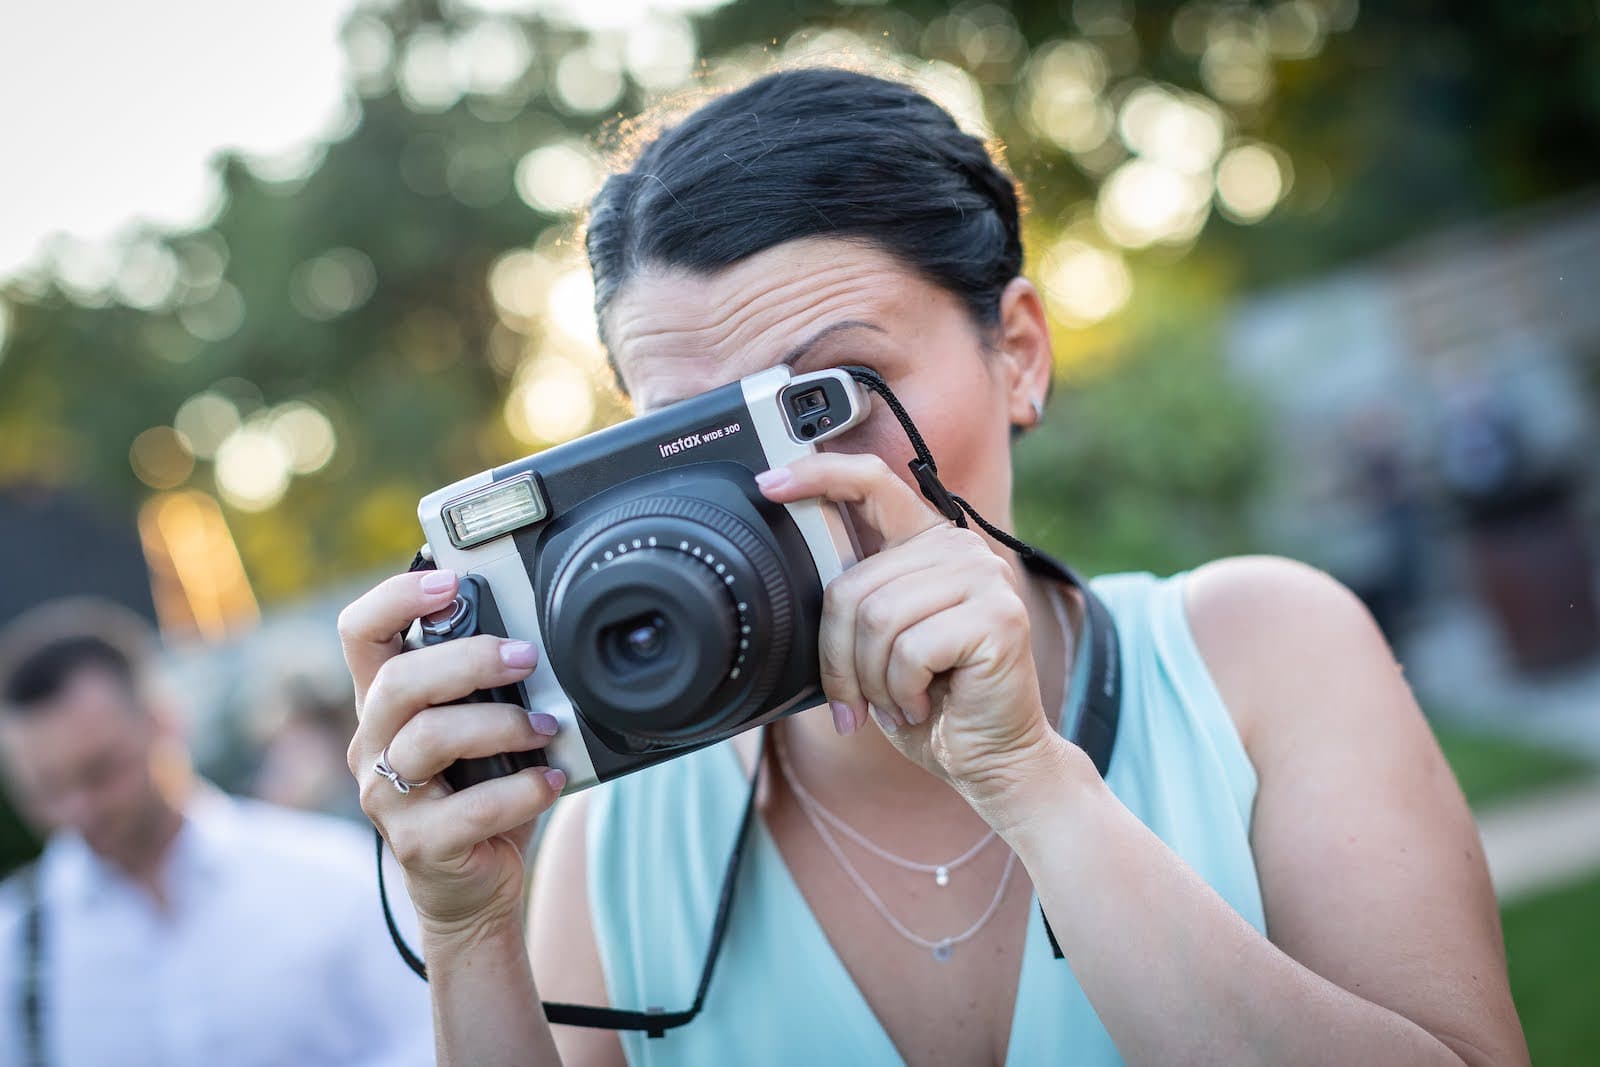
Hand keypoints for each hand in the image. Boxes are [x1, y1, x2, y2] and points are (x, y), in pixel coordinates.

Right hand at [339, 570, 566, 938]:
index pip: (361, 634)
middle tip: (525, 657)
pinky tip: (551, 781)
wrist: (475, 888)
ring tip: (545, 726)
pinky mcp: (418, 844)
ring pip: (430, 740)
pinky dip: (521, 791)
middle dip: (469, 660)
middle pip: (399, 682)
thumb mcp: (481, 730)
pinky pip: (469, 810)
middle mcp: (375, 744)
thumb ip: (490, 686)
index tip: (450, 581)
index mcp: (385, 703)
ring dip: (500, 724)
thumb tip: (540, 635)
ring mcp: (388, 797)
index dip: (396, 598)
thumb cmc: (482, 793)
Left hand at [756, 453, 1062, 814]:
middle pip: (854, 585)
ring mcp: (984, 578)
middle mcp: (960, 549)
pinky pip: (910, 649)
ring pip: (878, 618)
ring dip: (873, 679)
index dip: (817, 476)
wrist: (990, 758)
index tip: (768, 484)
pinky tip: (923, 704)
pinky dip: (901, 691)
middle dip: (841, 658)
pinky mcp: (998, 617)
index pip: (872, 483)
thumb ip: (856, 600)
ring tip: (898, 700)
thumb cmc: (929, 703)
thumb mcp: (878, 642)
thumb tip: (789, 568)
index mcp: (928, 544)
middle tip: (860, 699)